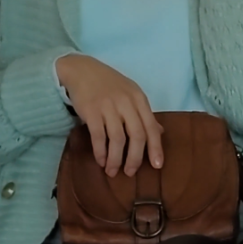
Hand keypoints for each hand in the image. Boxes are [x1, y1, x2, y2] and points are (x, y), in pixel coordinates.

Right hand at [56, 55, 163, 177]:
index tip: (157, 166)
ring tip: (113, 171)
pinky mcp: (91, 111)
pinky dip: (101, 152)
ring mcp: (108, 106)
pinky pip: (99, 136)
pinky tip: (101, 160)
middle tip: (130, 173)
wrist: (81, 70)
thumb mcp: (131, 94)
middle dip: (135, 158)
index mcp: (139, 99)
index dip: (155, 148)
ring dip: (116, 159)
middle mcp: (126, 102)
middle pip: (137, 136)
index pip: (151, 127)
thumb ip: (144, 114)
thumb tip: (159, 132)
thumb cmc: (109, 84)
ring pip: (117, 139)